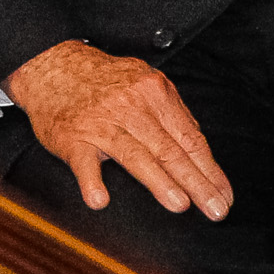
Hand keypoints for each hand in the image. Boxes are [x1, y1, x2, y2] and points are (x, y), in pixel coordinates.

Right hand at [7, 41, 232, 218]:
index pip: (190, 138)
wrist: (49, 64)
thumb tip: (200, 152)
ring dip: (158, 181)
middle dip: (196, 182)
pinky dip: (91, 180)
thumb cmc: (102, 81)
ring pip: (135, 154)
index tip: (224, 195)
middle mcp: (129, 106)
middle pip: (169, 149)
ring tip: (179, 203)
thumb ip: (172, 114)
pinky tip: (99, 199)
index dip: (210, 170)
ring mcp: (99, 123)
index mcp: (153, 92)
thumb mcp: (144, 83)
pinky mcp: (70, 137)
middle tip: (215, 209)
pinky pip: (82, 162)